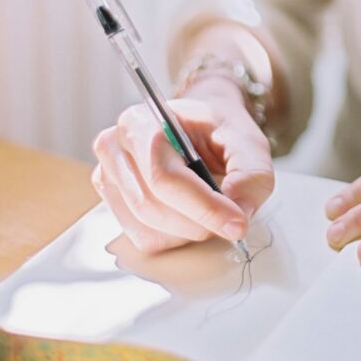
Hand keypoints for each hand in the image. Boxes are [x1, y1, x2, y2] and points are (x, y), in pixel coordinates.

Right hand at [92, 83, 273, 253]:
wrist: (201, 127)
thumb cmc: (219, 129)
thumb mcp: (248, 141)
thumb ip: (251, 173)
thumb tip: (239, 209)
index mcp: (141, 122)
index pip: (164, 177)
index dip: (203, 207)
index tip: (238, 224)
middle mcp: (115, 148)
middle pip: (153, 207)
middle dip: (200, 222)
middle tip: (234, 220)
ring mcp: (109, 177)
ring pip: (149, 228)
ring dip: (190, 231)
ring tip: (212, 210)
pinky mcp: (113, 203)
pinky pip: (145, 239)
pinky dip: (176, 237)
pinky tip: (191, 215)